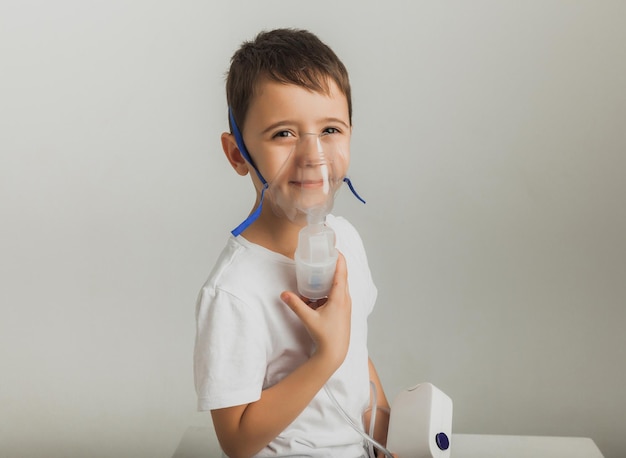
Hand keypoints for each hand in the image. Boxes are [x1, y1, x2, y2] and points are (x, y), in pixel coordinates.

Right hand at [281, 253, 351, 368]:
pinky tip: (313, 300)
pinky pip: (334, 296)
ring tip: (312, 281)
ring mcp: (345, 305)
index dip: (339, 258)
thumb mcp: (308, 318)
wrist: (335, 353)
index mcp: (340, 297)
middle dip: (330, 267)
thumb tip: (284, 294)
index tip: (333, 248)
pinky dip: (324, 294)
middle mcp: (345, 299)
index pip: (342, 272)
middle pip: (340, 276)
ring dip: (325, 283)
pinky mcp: (342, 311)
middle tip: (319, 258)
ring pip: (336, 287)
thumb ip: (296, 305)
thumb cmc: (325, 336)